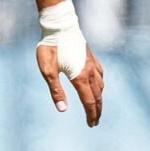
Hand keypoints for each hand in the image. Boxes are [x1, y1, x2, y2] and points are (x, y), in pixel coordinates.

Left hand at [36, 0, 102, 126]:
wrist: (59, 26)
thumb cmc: (51, 47)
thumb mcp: (48, 71)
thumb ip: (56, 91)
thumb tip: (62, 109)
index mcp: (80, 77)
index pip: (89, 101)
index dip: (91, 114)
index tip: (91, 124)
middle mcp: (90, 72)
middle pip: (98, 96)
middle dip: (97, 110)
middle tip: (95, 121)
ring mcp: (92, 64)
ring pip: (101, 86)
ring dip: (100, 99)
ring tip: (96, 107)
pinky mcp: (91, 57)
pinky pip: (100, 75)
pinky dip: (100, 85)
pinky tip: (97, 85)